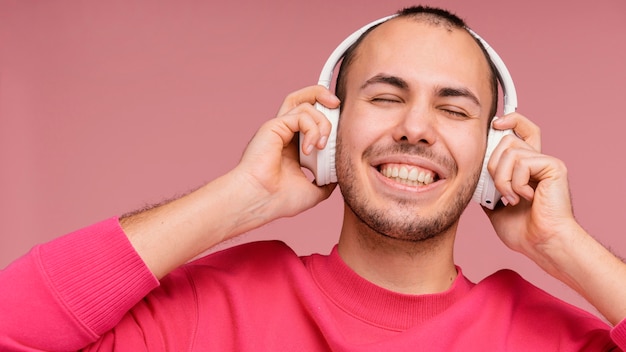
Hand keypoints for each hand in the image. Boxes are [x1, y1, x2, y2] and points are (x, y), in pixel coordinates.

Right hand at [233, 85, 339, 218]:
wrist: (261, 201)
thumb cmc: (279, 200)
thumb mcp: (314, 191)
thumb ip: (327, 181)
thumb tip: (339, 176)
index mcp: (293, 146)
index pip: (311, 118)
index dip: (327, 115)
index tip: (342, 126)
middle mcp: (285, 133)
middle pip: (304, 99)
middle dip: (323, 96)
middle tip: (337, 106)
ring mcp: (279, 128)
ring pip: (304, 102)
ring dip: (322, 121)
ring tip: (322, 144)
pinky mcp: (274, 126)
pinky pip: (301, 115)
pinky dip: (312, 129)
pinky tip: (310, 149)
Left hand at [483, 113, 576, 257]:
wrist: (541, 243)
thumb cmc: (521, 230)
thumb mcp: (493, 204)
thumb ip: (486, 184)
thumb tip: (471, 171)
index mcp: (526, 166)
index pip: (521, 130)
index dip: (510, 119)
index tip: (494, 123)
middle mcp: (538, 160)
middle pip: (507, 139)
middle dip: (493, 165)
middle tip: (499, 190)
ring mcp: (546, 162)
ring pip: (510, 151)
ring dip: (502, 179)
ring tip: (510, 198)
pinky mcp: (553, 167)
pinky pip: (522, 162)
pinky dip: (515, 183)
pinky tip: (524, 198)